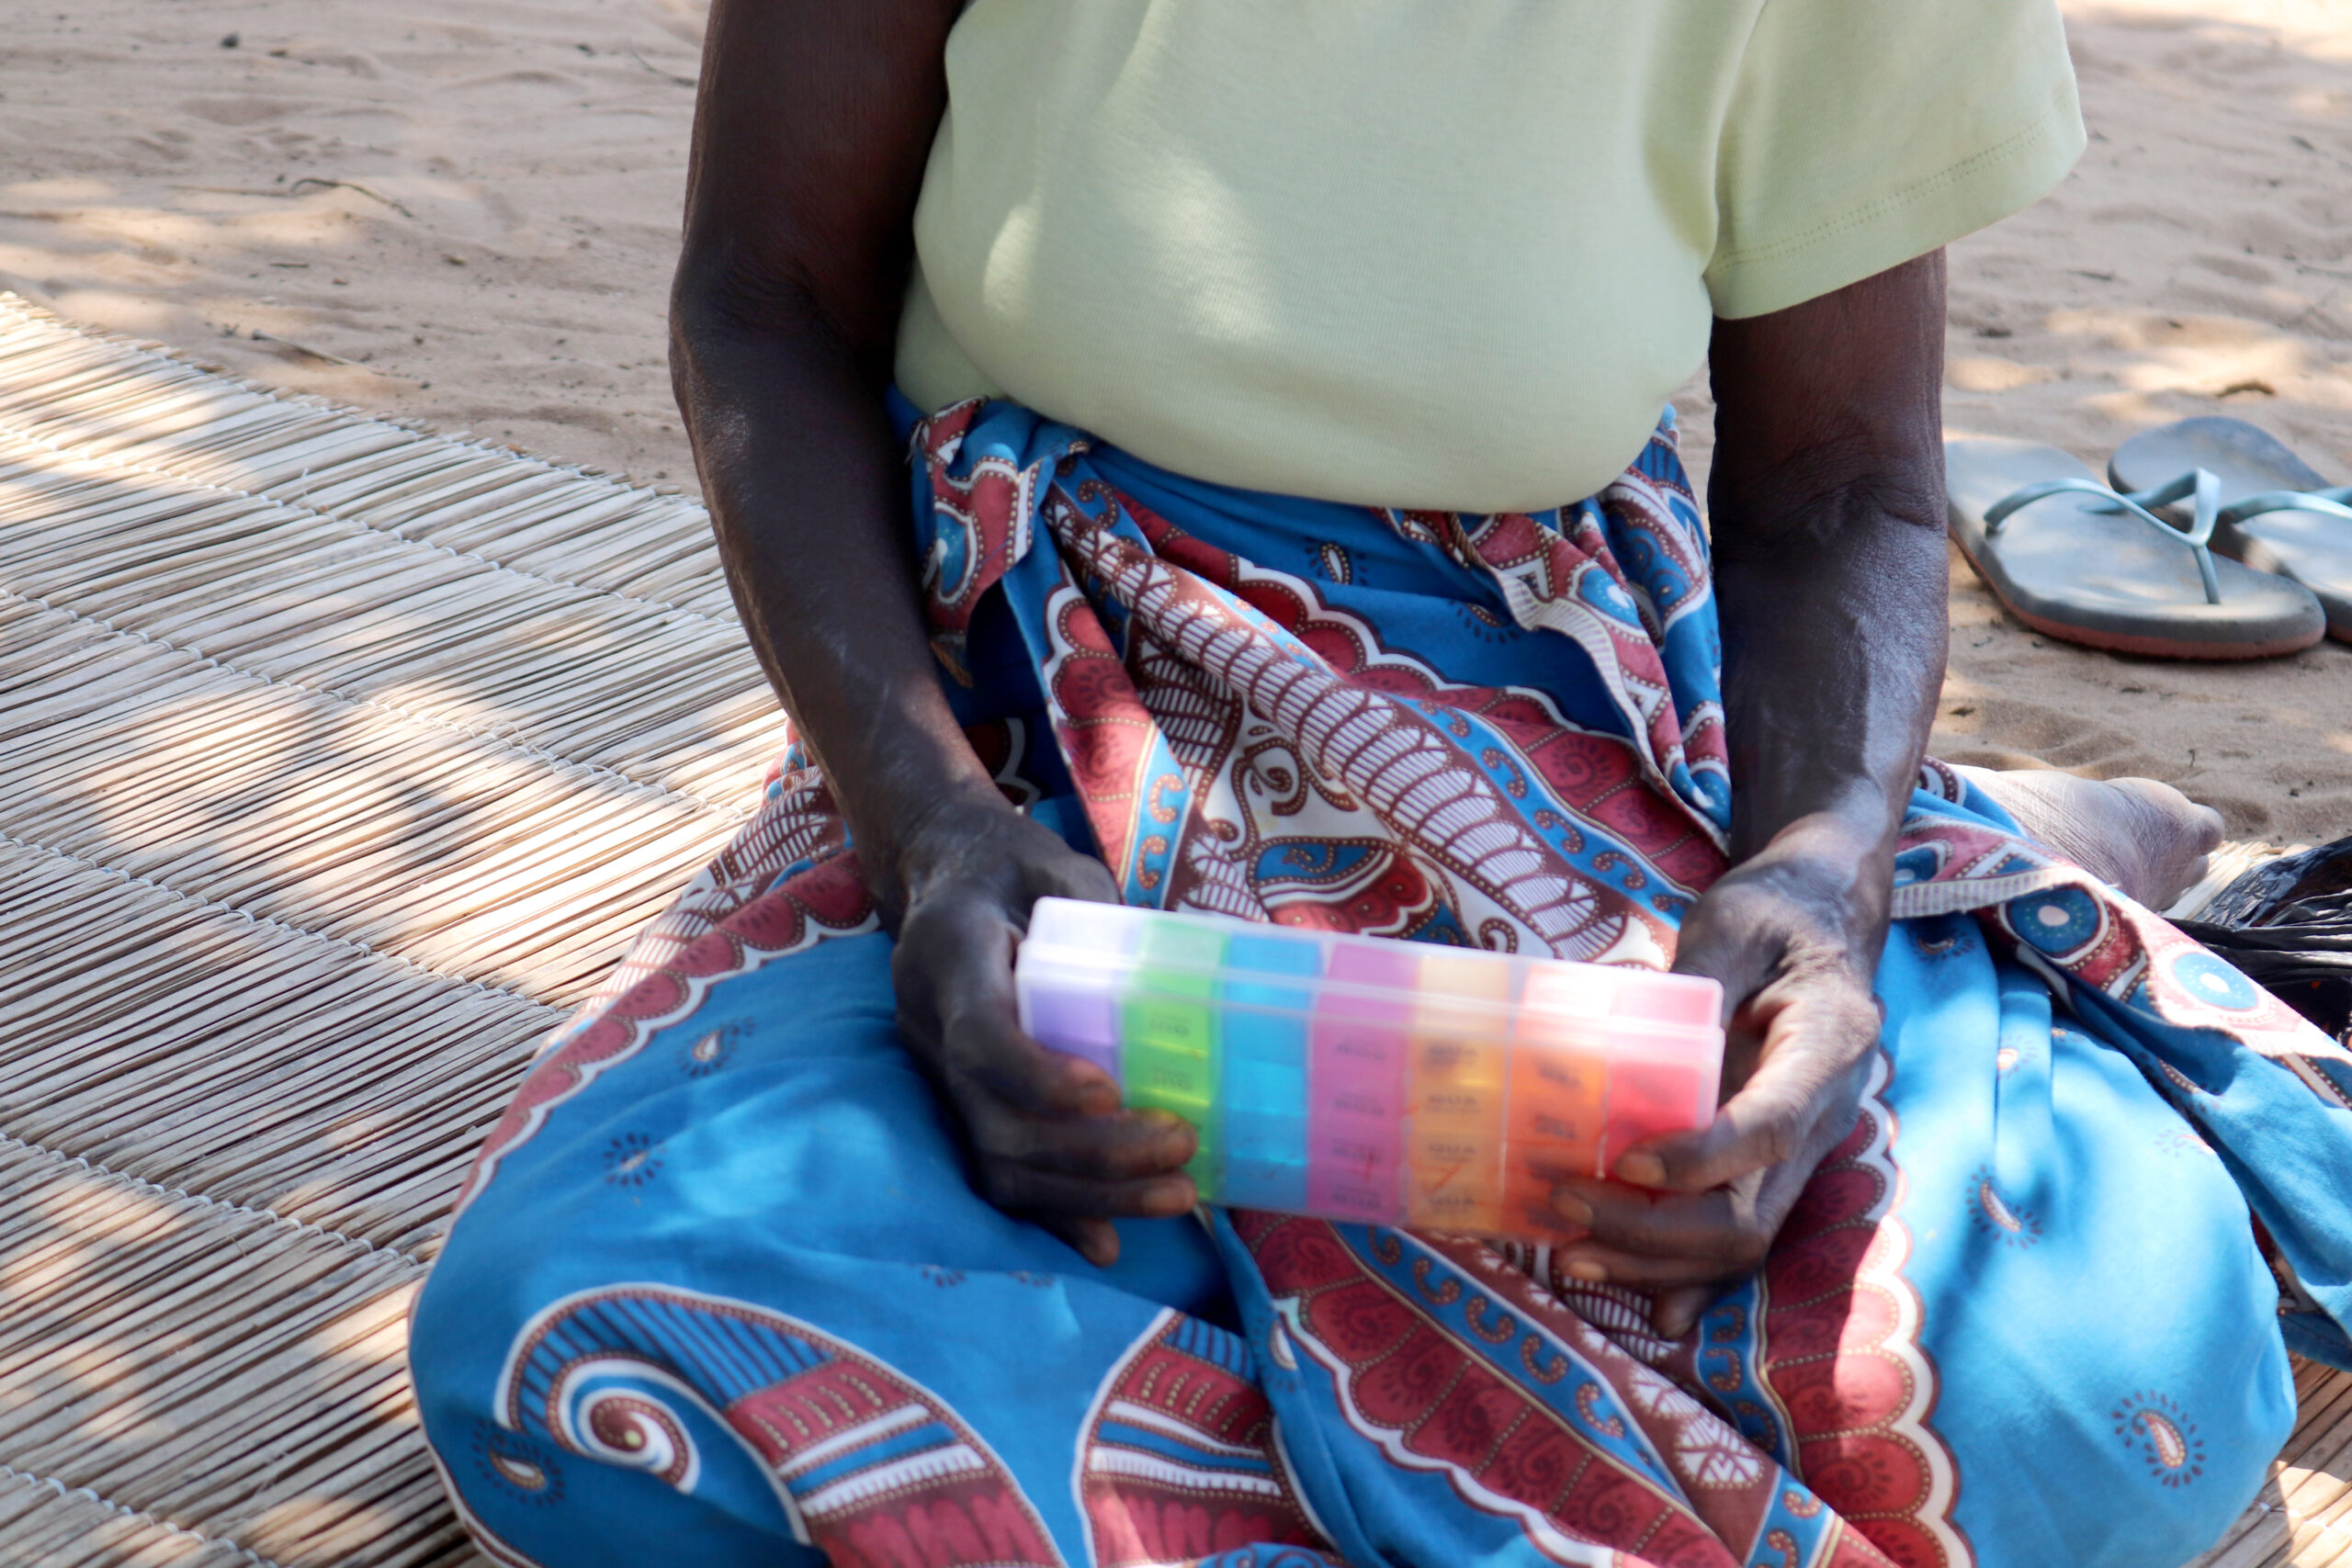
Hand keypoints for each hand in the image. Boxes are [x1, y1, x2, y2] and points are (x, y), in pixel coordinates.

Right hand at [886, 793, 1197, 1265]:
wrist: (941, 874)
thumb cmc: (1015, 867)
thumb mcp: (1060, 867)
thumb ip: (1108, 923)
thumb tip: (1194, 985)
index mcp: (950, 951)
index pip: (980, 1034)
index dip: (1037, 1074)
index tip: (1108, 1091)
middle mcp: (927, 1024)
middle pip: (995, 1120)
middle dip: (1091, 1153)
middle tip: (1181, 1146)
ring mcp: (935, 1074)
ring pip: (995, 1161)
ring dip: (1089, 1193)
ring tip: (1178, 1197)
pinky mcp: (958, 1103)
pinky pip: (996, 1173)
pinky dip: (1056, 1213)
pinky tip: (1111, 1240)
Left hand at [1547, 824, 1889, 1337]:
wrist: (1824, 922)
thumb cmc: (1775, 914)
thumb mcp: (1734, 924)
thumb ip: (1696, 980)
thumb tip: (1626, 1041)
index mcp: (1829, 1046)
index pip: (1771, 1126)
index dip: (1701, 1159)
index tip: (1625, 1163)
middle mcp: (1826, 1116)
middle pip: (1753, 1212)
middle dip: (1656, 1229)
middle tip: (1568, 1202)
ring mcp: (1804, 1150)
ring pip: (1744, 1240)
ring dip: (1657, 1263)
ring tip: (1571, 1255)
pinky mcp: (1774, 1165)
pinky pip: (1739, 1234)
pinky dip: (1689, 1274)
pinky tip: (1643, 1304)